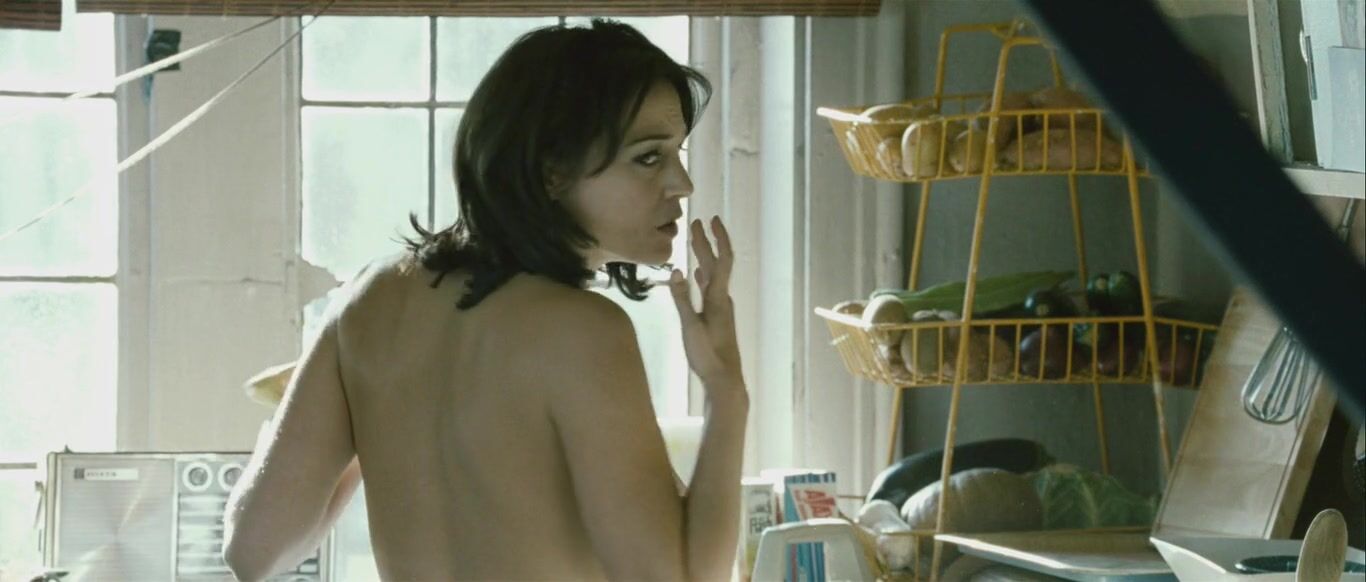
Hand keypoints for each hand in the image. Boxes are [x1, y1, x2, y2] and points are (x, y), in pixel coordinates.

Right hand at [667, 216, 743, 389]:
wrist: (725, 379)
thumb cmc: (707, 355)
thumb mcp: (690, 327)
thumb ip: (682, 299)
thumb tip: (676, 270)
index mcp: (718, 298)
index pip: (722, 260)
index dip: (718, 239)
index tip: (711, 220)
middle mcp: (723, 299)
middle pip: (716, 264)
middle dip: (707, 242)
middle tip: (697, 223)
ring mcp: (721, 308)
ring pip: (713, 276)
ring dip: (705, 257)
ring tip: (696, 242)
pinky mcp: (717, 317)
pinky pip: (711, 289)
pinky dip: (704, 276)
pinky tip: (697, 275)